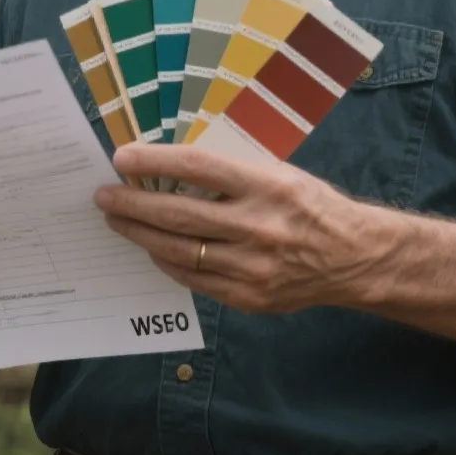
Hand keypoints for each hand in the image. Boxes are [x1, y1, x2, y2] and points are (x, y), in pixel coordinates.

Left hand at [94, 142, 395, 314]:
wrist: (352, 257)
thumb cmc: (307, 204)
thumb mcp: (276, 172)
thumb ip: (227, 170)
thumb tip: (165, 163)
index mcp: (267, 186)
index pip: (196, 168)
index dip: (152, 161)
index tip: (121, 157)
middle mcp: (259, 227)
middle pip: (177, 214)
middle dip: (131, 204)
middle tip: (102, 195)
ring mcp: (253, 267)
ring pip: (178, 250)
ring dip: (139, 234)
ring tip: (117, 220)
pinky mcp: (249, 297)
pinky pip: (193, 278)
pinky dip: (166, 260)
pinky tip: (152, 246)